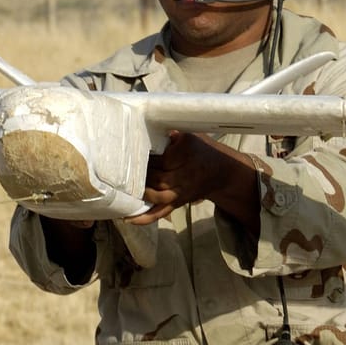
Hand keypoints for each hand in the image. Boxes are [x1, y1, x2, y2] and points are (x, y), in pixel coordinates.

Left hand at [126, 131, 259, 231]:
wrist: (222, 171)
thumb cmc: (201, 148)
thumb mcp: (189, 134)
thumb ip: (169, 132)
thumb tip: (144, 125)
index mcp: (187, 153)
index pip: (162, 158)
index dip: (145, 158)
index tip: (130, 153)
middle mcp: (186, 174)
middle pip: (158, 178)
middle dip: (141, 175)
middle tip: (123, 170)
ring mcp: (182, 191)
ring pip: (159, 195)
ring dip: (141, 193)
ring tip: (124, 190)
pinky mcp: (179, 202)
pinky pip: (162, 212)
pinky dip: (146, 217)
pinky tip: (128, 219)